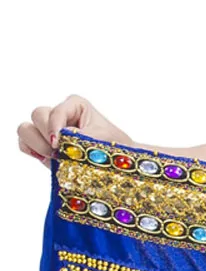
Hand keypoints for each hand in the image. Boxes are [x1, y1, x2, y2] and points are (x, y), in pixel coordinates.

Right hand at [17, 95, 131, 168]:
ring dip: (37, 144)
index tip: (58, 143)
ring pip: (26, 128)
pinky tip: (46, 160)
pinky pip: (24, 143)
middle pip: (38, 115)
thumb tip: (61, 141)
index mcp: (75, 105)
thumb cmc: (113, 147)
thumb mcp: (101, 140)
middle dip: (45, 134)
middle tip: (59, 152)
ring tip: (55, 157)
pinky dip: (31, 151)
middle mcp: (60, 114)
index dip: (55, 126)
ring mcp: (49, 129)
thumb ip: (80, 138)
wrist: (116, 165)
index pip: (56, 110)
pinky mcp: (43, 145)